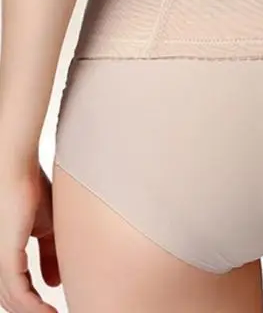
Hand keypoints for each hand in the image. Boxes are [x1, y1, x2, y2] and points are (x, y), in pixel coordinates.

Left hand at [0, 161, 59, 312]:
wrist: (14, 167)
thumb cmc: (29, 188)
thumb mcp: (45, 227)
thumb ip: (49, 254)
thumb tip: (54, 283)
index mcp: (2, 257)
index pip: (14, 289)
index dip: (31, 303)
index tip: (51, 310)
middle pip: (12, 300)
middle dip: (33, 311)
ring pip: (14, 301)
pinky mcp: (3, 259)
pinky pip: (19, 294)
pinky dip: (34, 308)